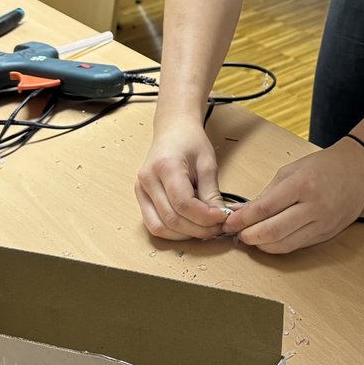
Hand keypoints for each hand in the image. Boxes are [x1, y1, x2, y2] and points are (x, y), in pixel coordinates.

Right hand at [135, 116, 233, 240]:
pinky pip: (153, 224)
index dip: (205, 217)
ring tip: (205, 229)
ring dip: (185, 235)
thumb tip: (220, 218)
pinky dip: (173, 232)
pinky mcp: (140, 198)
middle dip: (198, 229)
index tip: (223, 218)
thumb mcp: (207, 163)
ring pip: (160, 227)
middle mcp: (147, 180)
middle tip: (218, 228)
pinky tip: (190, 227)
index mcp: (164, 166)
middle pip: (171, 219)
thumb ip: (212, 192)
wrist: (173, 129)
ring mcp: (140, 190)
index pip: (183, 204)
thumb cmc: (190, 141)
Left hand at [222, 139, 363, 253]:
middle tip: (238, 234)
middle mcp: (314, 207)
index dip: (242, 220)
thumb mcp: (290, 171)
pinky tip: (271, 239)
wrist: (358, 169)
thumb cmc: (323, 166)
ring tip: (252, 237)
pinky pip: (298, 246)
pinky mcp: (329, 234)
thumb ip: (266, 194)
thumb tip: (241, 213)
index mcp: (302, 185)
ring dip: (263, 245)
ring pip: (285, 245)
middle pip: (273, 233)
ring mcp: (323, 223)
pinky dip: (280, 245)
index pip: (264, 209)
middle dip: (249, 237)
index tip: (229, 223)